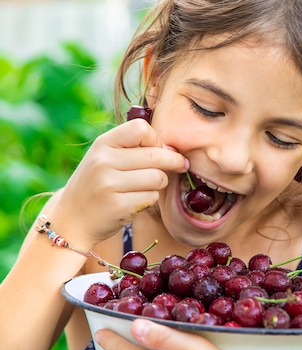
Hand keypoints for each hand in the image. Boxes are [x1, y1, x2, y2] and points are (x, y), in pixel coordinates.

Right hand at [47, 119, 188, 249]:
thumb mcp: (106, 158)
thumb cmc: (98, 185)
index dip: (156, 139)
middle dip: (174, 161)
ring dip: (160, 183)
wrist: (72, 219)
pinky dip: (151, 199)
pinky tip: (136, 201)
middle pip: (156, 156)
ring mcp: (109, 184)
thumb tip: (173, 150)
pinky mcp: (119, 206)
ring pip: (158, 178)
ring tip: (146, 186)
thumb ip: (134, 149)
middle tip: (181, 165)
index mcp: (102, 144)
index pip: (140, 128)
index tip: (159, 149)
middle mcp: (103, 162)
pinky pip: (152, 197)